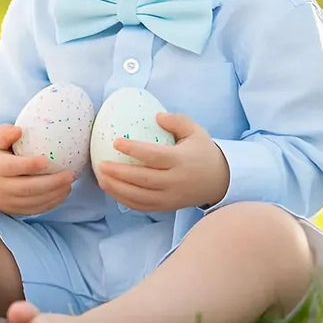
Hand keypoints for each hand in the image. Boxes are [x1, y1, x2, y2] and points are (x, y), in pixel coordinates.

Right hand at [0, 124, 75, 216]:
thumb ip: (4, 134)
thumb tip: (20, 130)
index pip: (12, 168)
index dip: (29, 165)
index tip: (47, 160)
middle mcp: (1, 187)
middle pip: (28, 188)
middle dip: (51, 182)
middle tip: (70, 174)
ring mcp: (8, 202)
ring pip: (34, 201)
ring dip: (55, 193)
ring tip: (69, 183)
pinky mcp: (16, 211)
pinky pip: (36, 209)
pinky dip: (52, 202)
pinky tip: (63, 192)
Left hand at [95, 113, 229, 211]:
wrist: (221, 181)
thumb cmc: (203, 152)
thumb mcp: (196, 132)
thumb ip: (177, 121)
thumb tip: (156, 116)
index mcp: (181, 161)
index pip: (154, 156)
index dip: (133, 150)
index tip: (115, 142)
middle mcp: (176, 181)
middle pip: (143, 179)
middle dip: (119, 174)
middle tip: (100, 165)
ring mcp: (171, 197)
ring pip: (140, 197)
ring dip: (118, 189)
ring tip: (101, 179)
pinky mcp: (168, 207)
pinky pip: (143, 207)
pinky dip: (125, 200)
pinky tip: (112, 191)